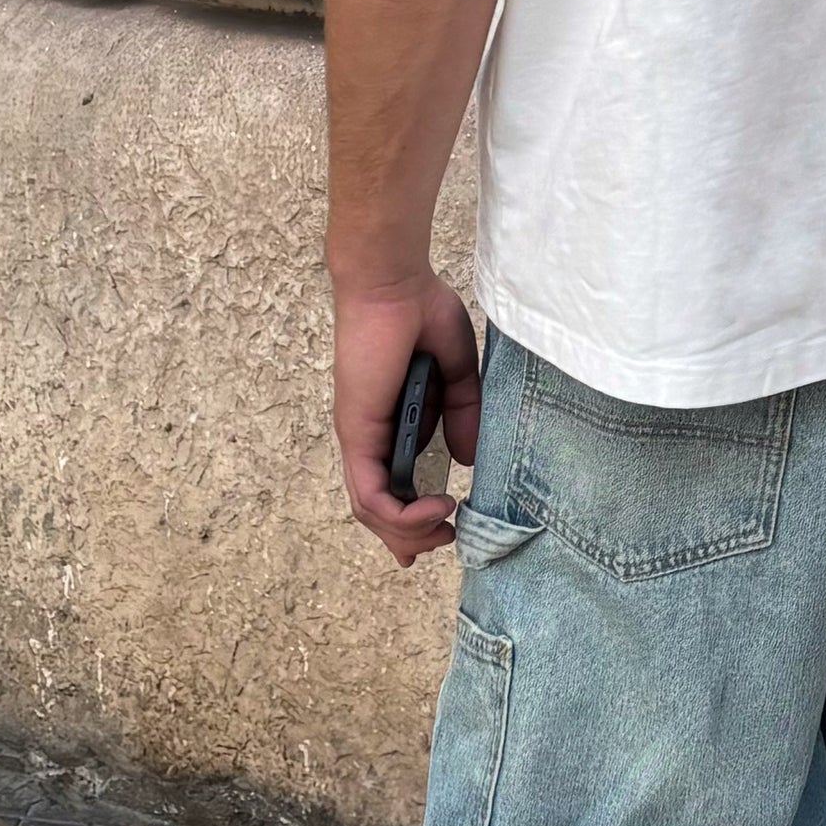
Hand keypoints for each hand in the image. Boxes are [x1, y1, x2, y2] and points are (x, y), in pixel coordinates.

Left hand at [333, 276, 479, 562]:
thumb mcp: (457, 374)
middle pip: (375, 508)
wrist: (394, 284)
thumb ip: (462, 415)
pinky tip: (437, 506)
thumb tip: (468, 460)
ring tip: (443, 529)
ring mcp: (358, 437)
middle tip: (442, 541)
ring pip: (370, 509)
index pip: (389, 483)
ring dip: (407, 532)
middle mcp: (368, 436)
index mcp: (389, 422)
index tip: (441, 530)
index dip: (408, 516)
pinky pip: (371, 494)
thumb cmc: (421, 314)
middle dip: (407, 538)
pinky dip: (402, 514)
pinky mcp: (357, 434)